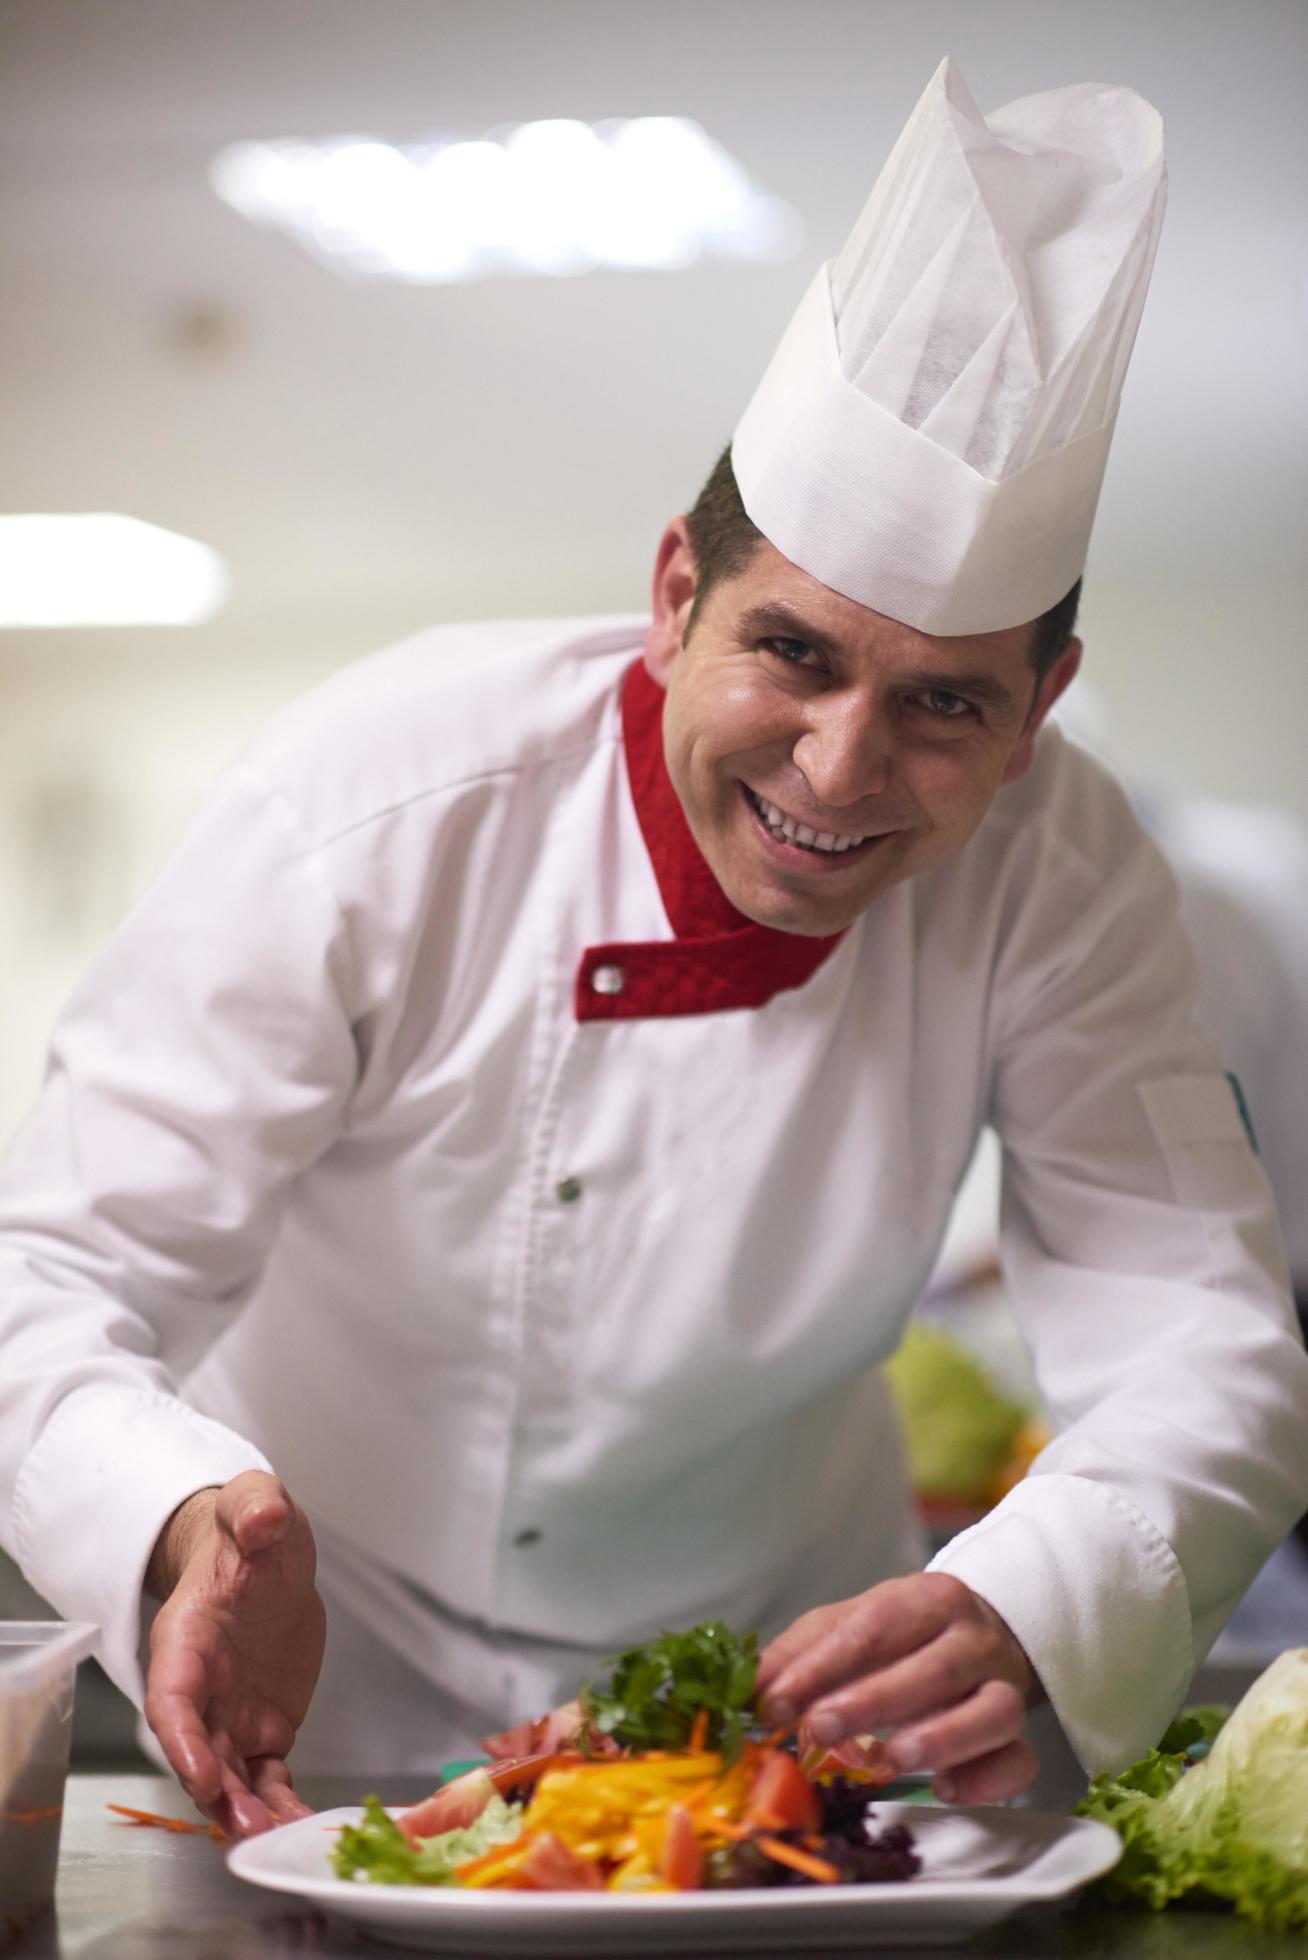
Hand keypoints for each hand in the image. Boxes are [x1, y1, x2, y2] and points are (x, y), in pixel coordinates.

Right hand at [143, 1470, 324, 1837]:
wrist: (265, 1557)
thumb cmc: (251, 1534)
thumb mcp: (256, 1506)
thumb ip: (256, 1508)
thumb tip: (265, 1518)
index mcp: (185, 1639)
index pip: (172, 1698)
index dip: (183, 1739)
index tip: (203, 1772)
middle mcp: (202, 1688)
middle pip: (199, 1752)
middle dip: (217, 1794)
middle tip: (247, 1826)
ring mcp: (232, 1714)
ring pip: (231, 1777)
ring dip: (248, 1811)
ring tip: (276, 1838)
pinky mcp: (265, 1729)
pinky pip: (268, 1777)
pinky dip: (281, 1804)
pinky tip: (302, 1827)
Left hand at [756, 1573, 1039, 1802]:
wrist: (983, 1629)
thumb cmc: (902, 1632)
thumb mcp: (850, 1622)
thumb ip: (802, 1651)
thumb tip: (749, 1689)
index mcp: (926, 1599)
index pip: (874, 1627)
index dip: (822, 1666)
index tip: (774, 1702)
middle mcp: (972, 1638)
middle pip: (933, 1669)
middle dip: (872, 1703)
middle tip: (818, 1731)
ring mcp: (1004, 1685)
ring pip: (992, 1713)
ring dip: (941, 1739)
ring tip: (889, 1762)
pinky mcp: (1020, 1733)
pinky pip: (1019, 1760)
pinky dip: (986, 1779)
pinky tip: (945, 1789)